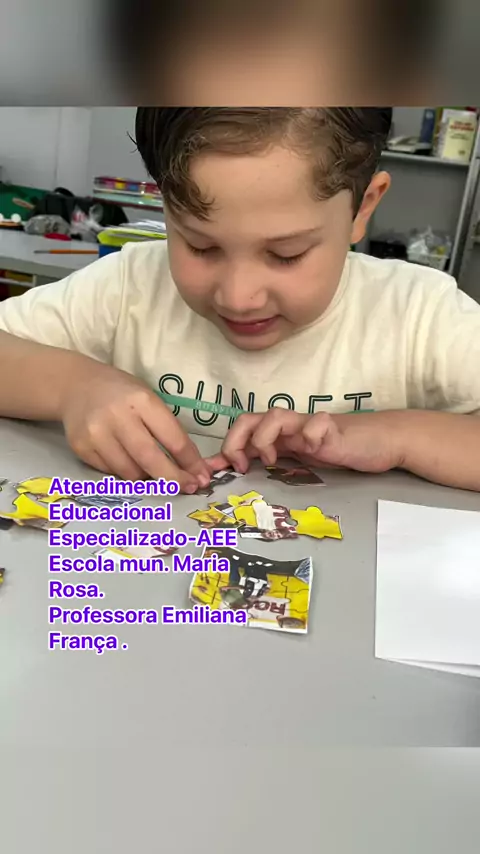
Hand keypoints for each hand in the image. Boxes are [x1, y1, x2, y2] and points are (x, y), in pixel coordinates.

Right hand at [60, 364, 210, 491]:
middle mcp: (117, 417)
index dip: (190, 462)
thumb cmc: (122, 394)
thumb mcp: (149, 400)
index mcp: (142, 401)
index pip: (173, 439)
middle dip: (173, 479)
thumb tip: (192, 467)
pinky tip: (128, 461)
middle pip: (151, 459)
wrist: (76, 386)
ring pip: (130, 472)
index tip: (202, 477)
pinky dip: (125, 473)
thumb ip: (168, 430)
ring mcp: (96, 434)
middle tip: (188, 488)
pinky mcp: (81, 448)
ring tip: (154, 471)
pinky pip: (111, 473)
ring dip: (148, 478)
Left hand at [206, 408, 402, 474]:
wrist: (379, 440)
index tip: (210, 472)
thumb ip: (272, 461)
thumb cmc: (337, 449)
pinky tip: (314, 449)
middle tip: (240, 466)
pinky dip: (310, 435)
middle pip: (248, 418)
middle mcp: (288, 426)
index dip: (222, 449)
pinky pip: (317, 423)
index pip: (241, 431)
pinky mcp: (333, 428)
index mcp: (277, 435)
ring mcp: (309, 424)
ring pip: (275, 415)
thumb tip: (241, 472)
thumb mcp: (299, 459)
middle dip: (234, 441)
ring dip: (264, 437)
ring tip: (271, 459)